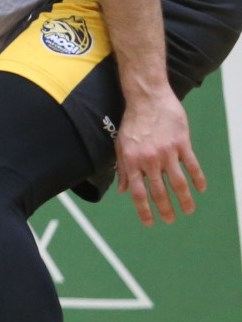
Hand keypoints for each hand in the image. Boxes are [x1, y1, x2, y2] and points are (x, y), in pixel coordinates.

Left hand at [115, 92, 203, 225]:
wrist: (147, 98)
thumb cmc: (133, 122)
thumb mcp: (121, 145)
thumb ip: (124, 169)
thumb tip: (123, 191)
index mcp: (132, 161)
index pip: (138, 192)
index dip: (144, 210)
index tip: (149, 223)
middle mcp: (149, 160)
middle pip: (159, 191)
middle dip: (165, 209)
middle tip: (170, 220)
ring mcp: (167, 152)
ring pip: (178, 182)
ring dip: (184, 199)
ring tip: (188, 210)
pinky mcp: (182, 144)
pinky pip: (192, 165)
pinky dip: (197, 178)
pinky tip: (201, 189)